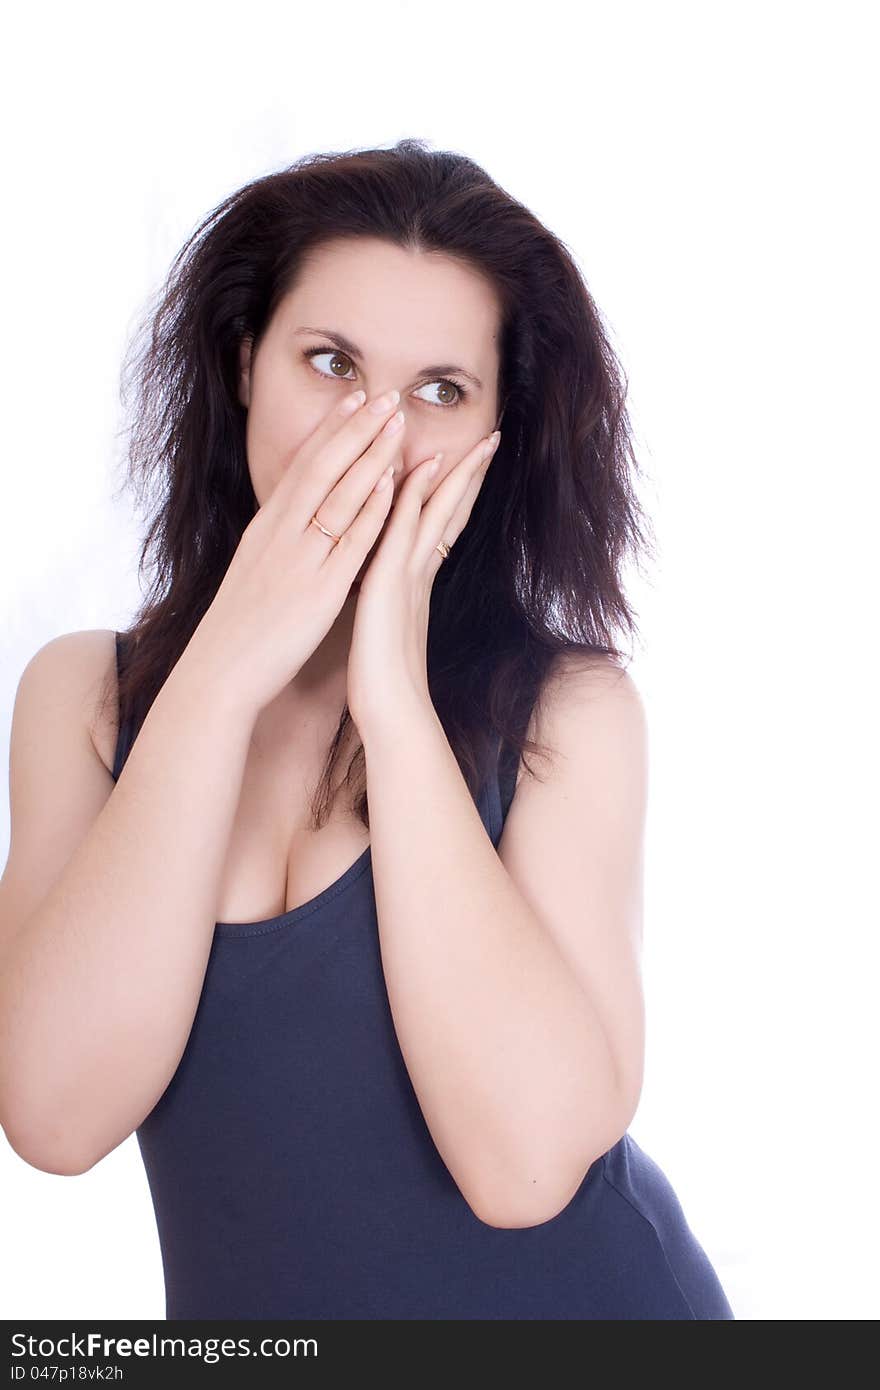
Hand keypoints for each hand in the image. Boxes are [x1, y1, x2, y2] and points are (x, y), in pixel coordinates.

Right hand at [184, 388, 403, 719]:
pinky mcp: (318, 590)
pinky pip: (349, 541)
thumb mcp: (254, 569)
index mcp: (267, 527)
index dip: (331, 429)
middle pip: (322, 467)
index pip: (303, 465)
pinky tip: (390, 483)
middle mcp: (281, 533)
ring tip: (398, 421)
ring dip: (370, 454)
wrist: (220, 670)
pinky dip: (369, 509)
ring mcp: (300, 558)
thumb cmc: (239, 627)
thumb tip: (294, 521)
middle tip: (387, 393)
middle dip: (356, 427)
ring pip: (339, 494)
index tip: (355, 396)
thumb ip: (278, 542)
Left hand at [346, 422, 500, 738]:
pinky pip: (403, 533)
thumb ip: (397, 604)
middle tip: (492, 438)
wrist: (388, 714)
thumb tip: (398, 594)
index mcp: (415, 581)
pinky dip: (413, 501)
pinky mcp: (391, 586)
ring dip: (454, 476)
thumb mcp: (388, 629)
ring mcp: (409, 577)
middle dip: (471, 474)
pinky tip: (422, 471)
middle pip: (450, 512)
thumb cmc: (382, 681)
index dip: (457, 492)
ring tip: (476, 443)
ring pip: (435, 515)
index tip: (471, 461)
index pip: (441, 525)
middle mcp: (418, 573)